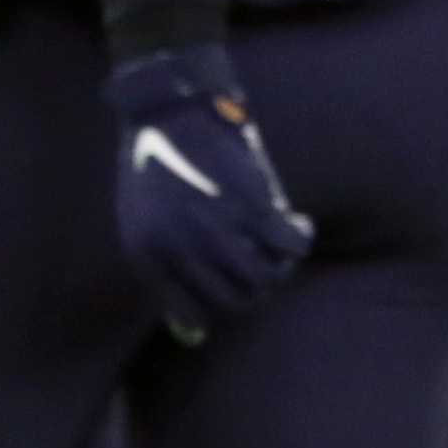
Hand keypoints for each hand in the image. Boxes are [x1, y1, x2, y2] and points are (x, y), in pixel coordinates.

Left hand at [101, 45, 313, 340]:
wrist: (171, 112)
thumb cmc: (159, 169)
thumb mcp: (147, 226)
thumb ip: (169, 277)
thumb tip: (195, 335)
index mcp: (149, 259)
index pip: (194, 313)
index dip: (221, 306)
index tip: (236, 288)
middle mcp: (182, 251)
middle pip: (235, 302)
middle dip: (256, 291)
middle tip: (267, 268)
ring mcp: (218, 230)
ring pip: (266, 279)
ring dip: (281, 269)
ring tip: (281, 247)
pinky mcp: (252, 205)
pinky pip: (291, 245)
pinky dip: (300, 238)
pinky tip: (299, 224)